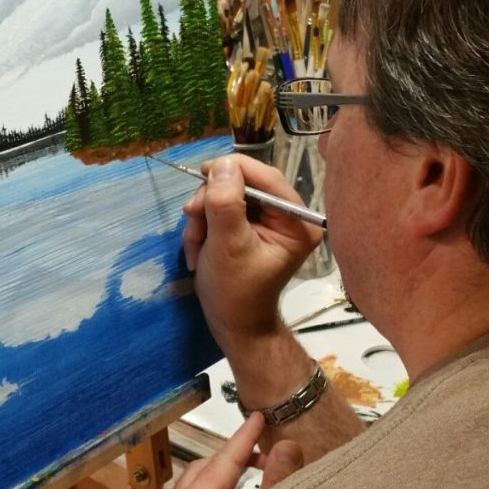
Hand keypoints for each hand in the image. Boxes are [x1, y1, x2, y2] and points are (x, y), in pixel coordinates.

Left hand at [157, 413, 305, 488]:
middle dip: (233, 455)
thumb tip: (285, 447)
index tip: (259, 417)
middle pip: (205, 468)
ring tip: (254, 474)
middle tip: (265, 451)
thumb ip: (274, 487)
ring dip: (221, 474)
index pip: (223, 459)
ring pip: (195, 484)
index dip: (244, 436)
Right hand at [181, 155, 322, 348]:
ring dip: (203, 217)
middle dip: (212, 202)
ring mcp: (266, 221)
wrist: (231, 324)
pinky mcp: (248, 227)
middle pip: (244, 184)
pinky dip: (204, 225)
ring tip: (195, 245)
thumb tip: (222, 164)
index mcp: (296, 222)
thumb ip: (225, 203)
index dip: (235, 170)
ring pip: (227, 196)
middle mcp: (286, 216)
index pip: (268, 179)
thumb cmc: (235, 292)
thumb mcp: (227, 246)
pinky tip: (198, 248)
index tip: (203, 171)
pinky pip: (221, 210)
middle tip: (191, 217)